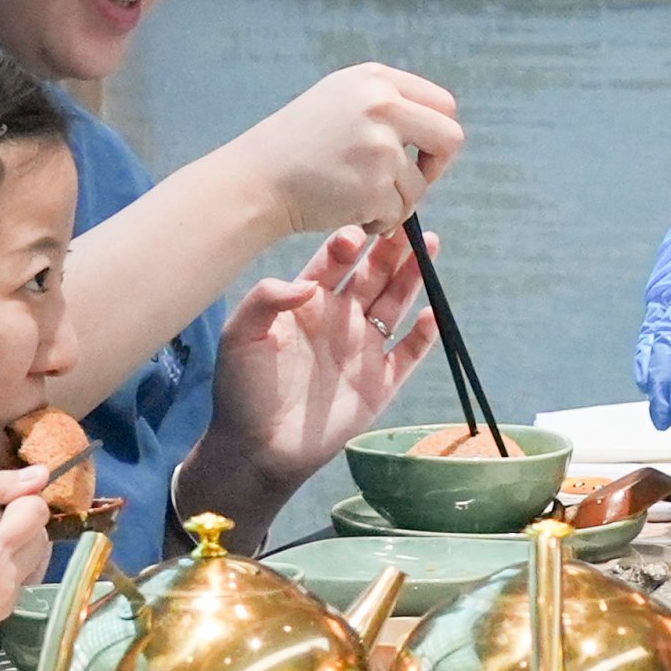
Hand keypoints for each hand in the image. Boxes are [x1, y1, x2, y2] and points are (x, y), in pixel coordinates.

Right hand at [0, 465, 50, 670]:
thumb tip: (41, 475)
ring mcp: (0, 608)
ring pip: (33, 562)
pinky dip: (1, 572)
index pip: (38, 510)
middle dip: (17, 522)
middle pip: (40, 536)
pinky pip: (14, 586)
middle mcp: (6, 584)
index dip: (15, 498)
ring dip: (14, 547)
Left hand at [180, 226, 441, 531]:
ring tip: (429, 246)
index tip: (353, 234)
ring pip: (395, 303)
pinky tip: (431, 313)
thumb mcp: (240, 336)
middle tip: (406, 221)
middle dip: (389, 249)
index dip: (346, 245)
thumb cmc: (242, 389)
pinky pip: (408, 353)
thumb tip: (307, 284)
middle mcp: (340, 319)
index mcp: (308, 303)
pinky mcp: (379, 383)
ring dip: (412, 276)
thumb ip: (265, 299)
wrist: (255, 448)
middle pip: (372, 275)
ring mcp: (363, 349)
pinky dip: (423, 334)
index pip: (333, 263)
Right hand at [232, 63, 461, 240]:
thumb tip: (434, 126)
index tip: (418, 153)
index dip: (436, 134)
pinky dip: (379, 221)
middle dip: (436, 168)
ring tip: (357, 201)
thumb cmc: (297, 146)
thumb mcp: (340, 100)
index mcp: (376, 79)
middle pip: (450, 137)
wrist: (256, 180)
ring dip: (397, 202)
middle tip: (409, 184)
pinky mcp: (374, 185)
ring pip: (420, 185)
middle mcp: (382, 104)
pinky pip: (399, 212)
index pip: (442, 104)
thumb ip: (386, 103)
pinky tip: (348, 213)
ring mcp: (380, 145)